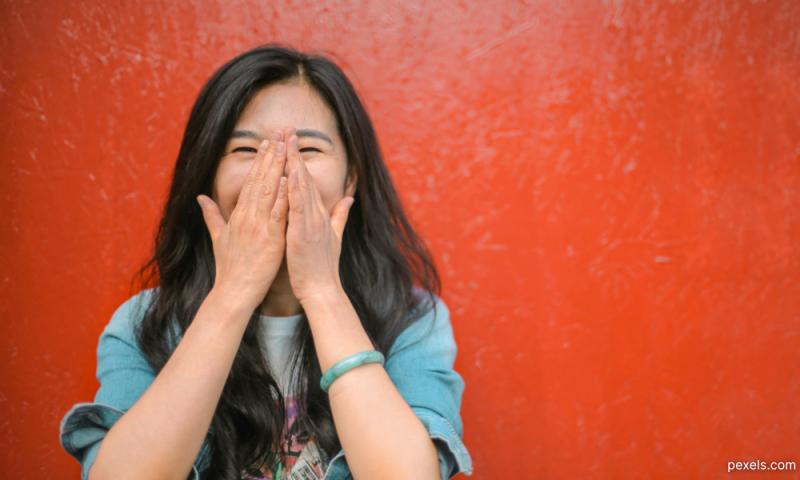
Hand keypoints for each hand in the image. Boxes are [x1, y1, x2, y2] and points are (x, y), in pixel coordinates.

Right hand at [196, 130, 288, 312]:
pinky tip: (290, 179)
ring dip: (277, 168)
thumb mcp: (218, 237)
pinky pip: (279, 213)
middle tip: (279, 136)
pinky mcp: (270, 238)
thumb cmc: (229, 267)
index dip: (260, 162)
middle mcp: (248, 217)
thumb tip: (201, 198)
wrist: (234, 291)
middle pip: (260, 181)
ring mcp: (259, 226)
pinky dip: (284, 195)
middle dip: (270, 157)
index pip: (251, 182)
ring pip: (270, 191)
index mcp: (238, 215)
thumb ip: (212, 215)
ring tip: (285, 148)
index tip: (267, 144)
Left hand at [285, 131, 354, 304]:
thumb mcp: (334, 237)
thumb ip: (341, 216)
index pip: (308, 182)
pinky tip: (289, 173)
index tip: (292, 142)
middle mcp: (316, 214)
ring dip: (294, 164)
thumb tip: (349, 198)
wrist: (323, 289)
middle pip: (304, 178)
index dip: (299, 161)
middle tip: (288, 130)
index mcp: (319, 215)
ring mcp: (311, 222)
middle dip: (295, 154)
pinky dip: (294, 189)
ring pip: (302, 187)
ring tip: (287, 143)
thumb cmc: (323, 267)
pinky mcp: (303, 232)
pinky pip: (298, 206)